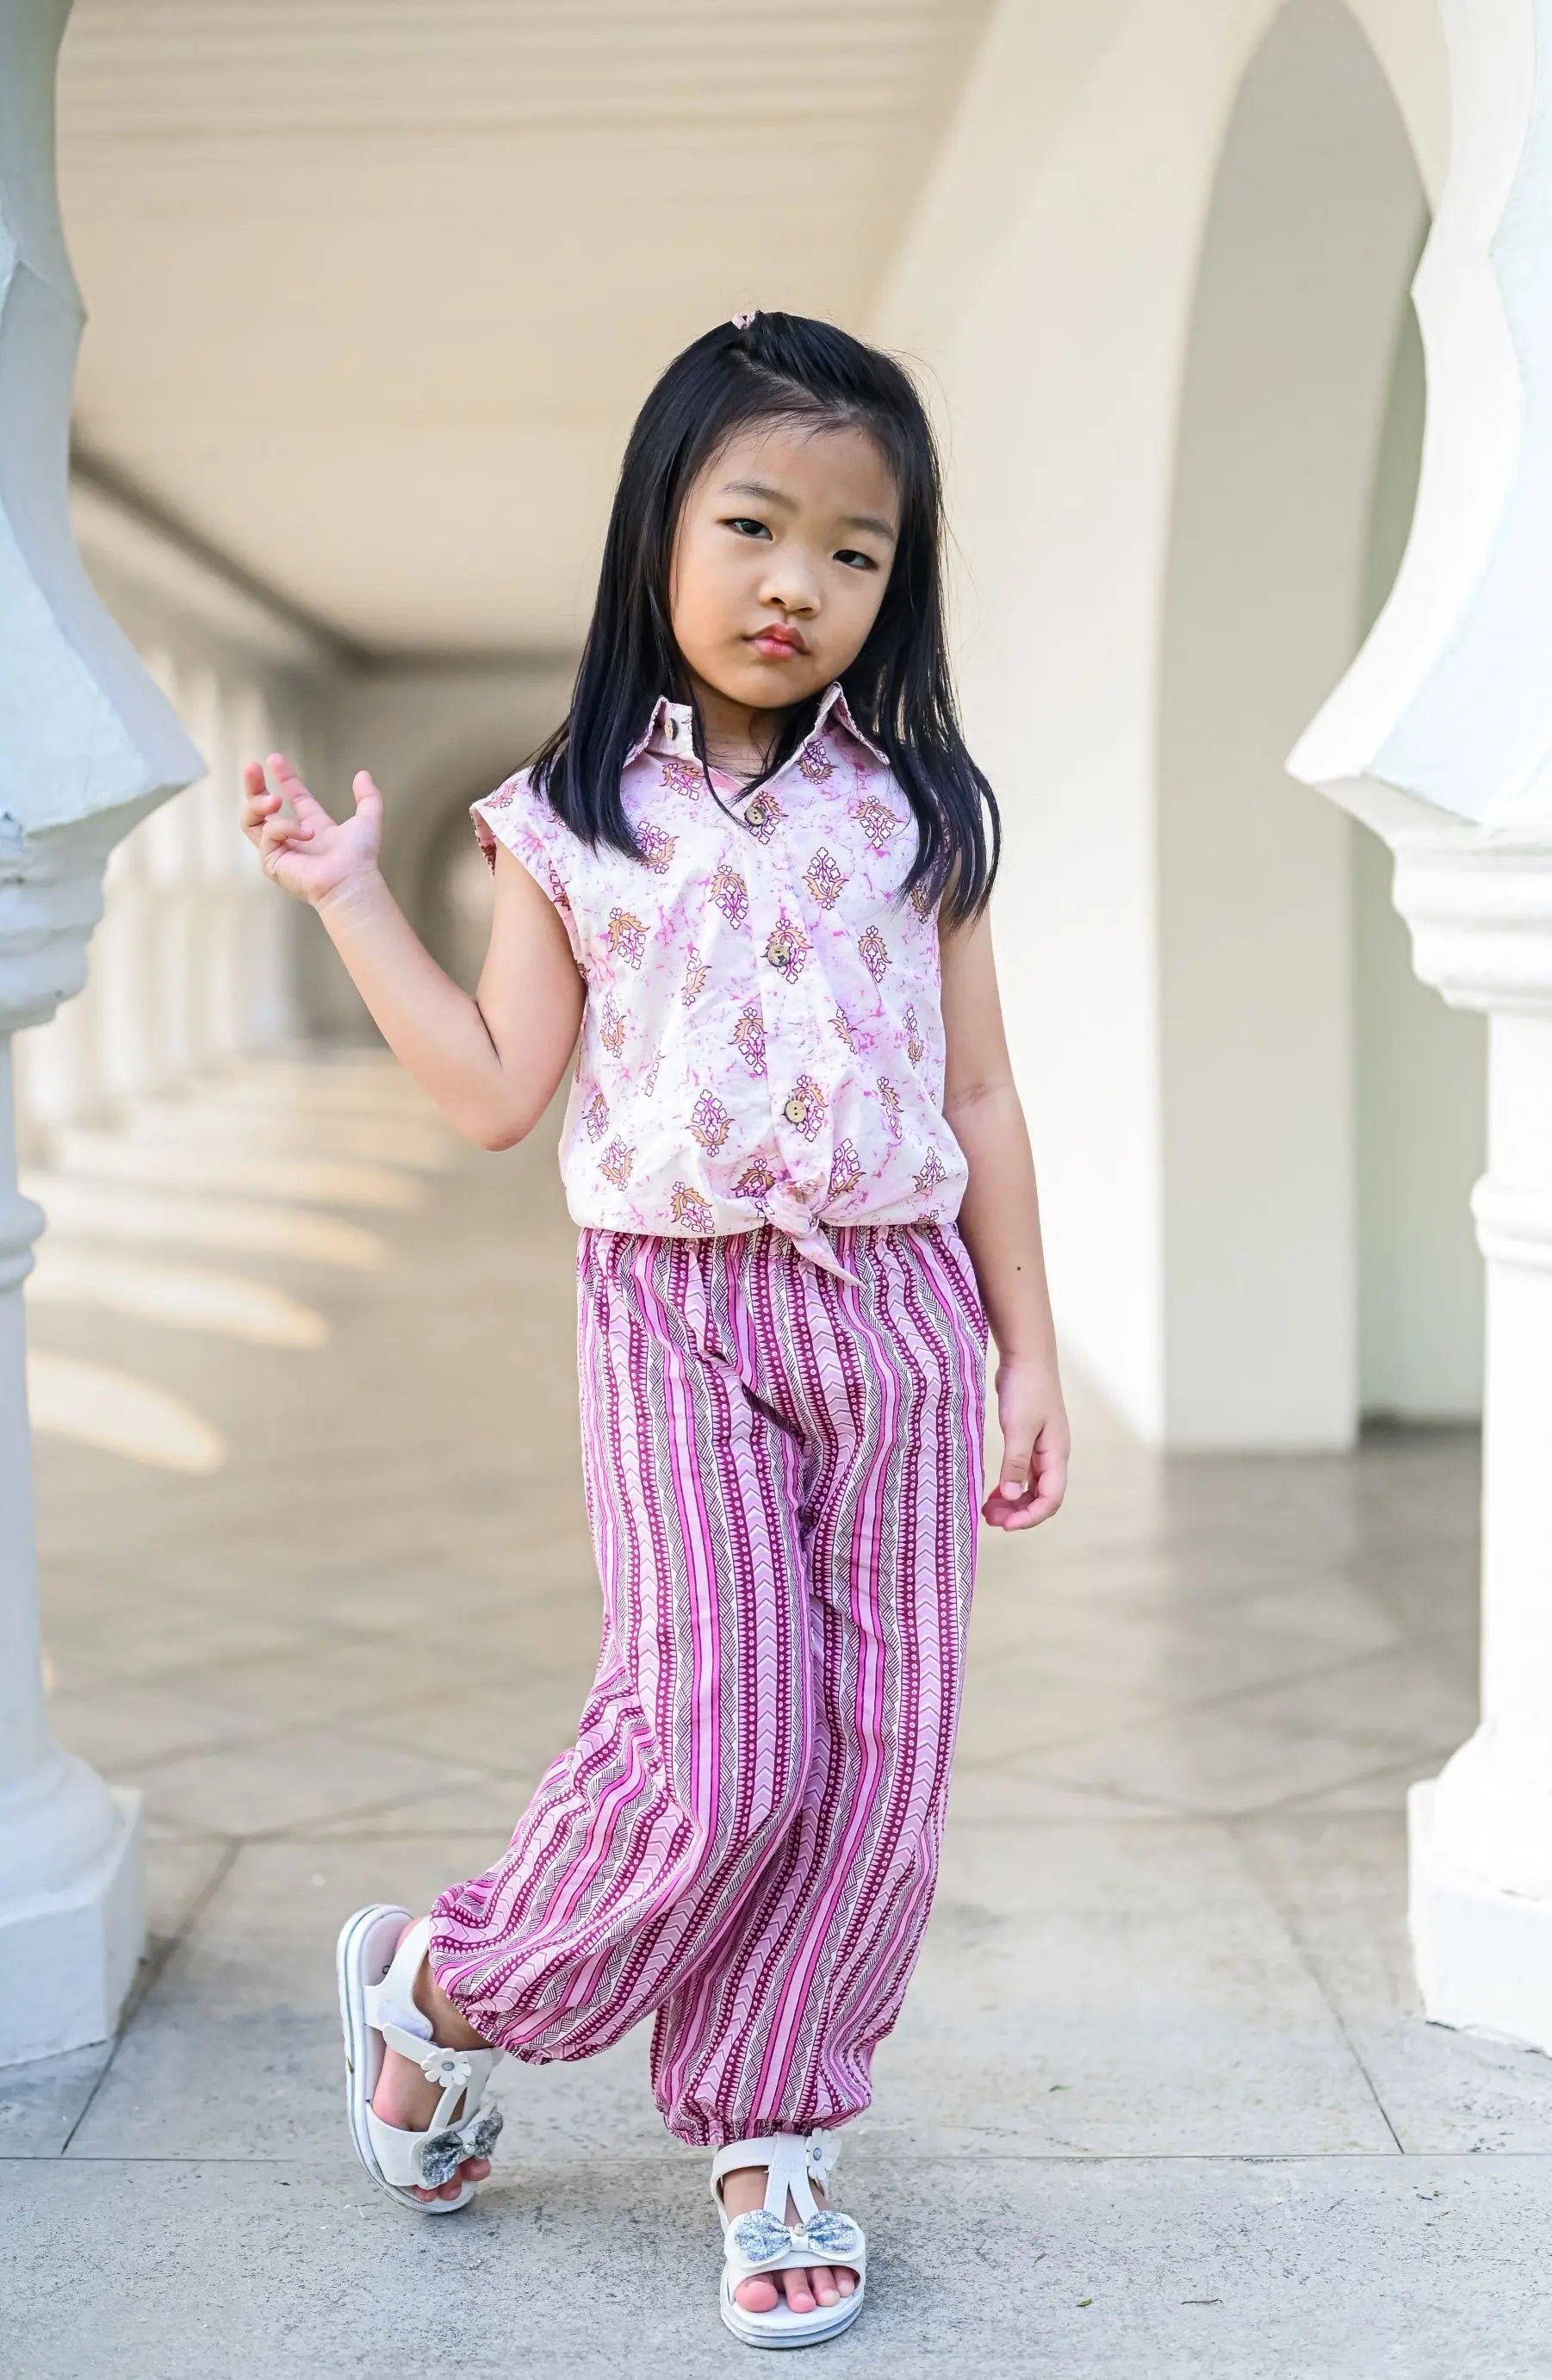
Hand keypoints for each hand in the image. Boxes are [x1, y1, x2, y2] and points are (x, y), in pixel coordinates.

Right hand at [241, 752, 382, 906]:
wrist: (350, 880)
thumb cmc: (359, 858)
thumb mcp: (367, 819)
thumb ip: (368, 796)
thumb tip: (363, 775)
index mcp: (311, 826)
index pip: (293, 797)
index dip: (284, 777)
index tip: (275, 759)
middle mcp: (291, 838)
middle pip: (260, 807)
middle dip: (253, 786)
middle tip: (252, 767)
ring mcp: (278, 850)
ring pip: (251, 821)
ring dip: (258, 804)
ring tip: (274, 800)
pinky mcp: (271, 861)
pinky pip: (268, 833)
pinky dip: (284, 828)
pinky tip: (303, 833)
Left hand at [982, 1355, 1067, 1529]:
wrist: (1027, 1356)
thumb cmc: (1026, 1389)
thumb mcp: (1019, 1427)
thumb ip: (1015, 1463)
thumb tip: (1012, 1498)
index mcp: (1056, 1455)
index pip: (1051, 1499)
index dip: (1030, 1517)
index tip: (1005, 1525)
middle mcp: (1052, 1456)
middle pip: (1041, 1497)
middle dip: (1018, 1513)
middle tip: (990, 1520)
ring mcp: (1041, 1449)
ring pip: (1030, 1487)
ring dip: (1013, 1502)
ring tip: (988, 1510)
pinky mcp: (1028, 1440)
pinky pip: (1022, 1473)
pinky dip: (1009, 1486)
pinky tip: (993, 1492)